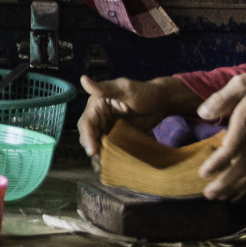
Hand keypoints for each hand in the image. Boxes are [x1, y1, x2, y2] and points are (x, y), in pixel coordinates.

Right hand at [77, 75, 199, 161]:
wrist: (163, 103)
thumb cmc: (145, 92)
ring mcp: (108, 127)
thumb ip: (104, 88)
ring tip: (102, 167)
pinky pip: (108, 146)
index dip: (87, 137)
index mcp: (96, 104)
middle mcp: (99, 116)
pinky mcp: (117, 135)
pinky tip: (110, 165)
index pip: (86, 122)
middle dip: (91, 147)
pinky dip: (108, 155)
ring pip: (97, 142)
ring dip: (98, 154)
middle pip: (89, 134)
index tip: (92, 151)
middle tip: (98, 161)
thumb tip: (83, 79)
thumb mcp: (125, 88)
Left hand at [195, 69, 245, 199]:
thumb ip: (221, 99)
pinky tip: (240, 191)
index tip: (203, 174)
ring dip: (236, 187)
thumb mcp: (242, 83)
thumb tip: (203, 114)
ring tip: (220, 198)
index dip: (217, 164)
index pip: (231, 150)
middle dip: (224, 184)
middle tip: (208, 196)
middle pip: (240, 169)